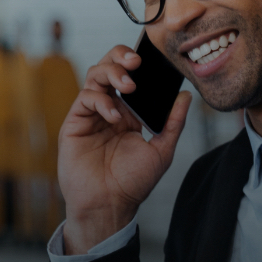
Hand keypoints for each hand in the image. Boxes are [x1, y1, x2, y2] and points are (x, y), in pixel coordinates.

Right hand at [57, 45, 190, 253]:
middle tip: (136, 61)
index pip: (132, 77)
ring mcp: (91, 115)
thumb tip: (186, 97)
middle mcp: (110, 109)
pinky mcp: (75, 123)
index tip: (152, 57)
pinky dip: (101, 101)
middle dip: (121, 57)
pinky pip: (85, 99)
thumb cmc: (133, 182)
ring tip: (129, 85)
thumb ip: (173, 123)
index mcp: (130, 113)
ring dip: (112, 72)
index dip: (139, 63)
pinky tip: (114, 116)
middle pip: (110, 68)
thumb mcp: (162, 150)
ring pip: (94, 76)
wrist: (109, 205)